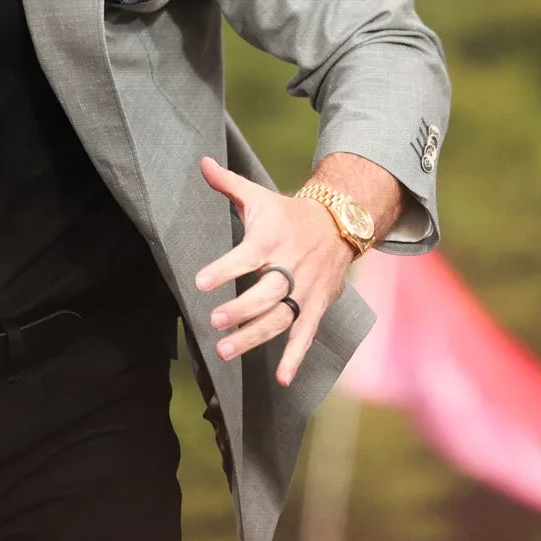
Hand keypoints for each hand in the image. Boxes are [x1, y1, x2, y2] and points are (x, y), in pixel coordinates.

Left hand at [194, 156, 354, 386]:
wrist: (341, 222)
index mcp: (271, 239)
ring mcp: (305, 290)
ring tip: (225, 351)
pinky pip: (306, 334)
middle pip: (267, 292)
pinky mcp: (316, 306)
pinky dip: (296, 357)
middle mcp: (290, 266)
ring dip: (255, 337)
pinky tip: (282, 379)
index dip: (224, 268)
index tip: (200, 281)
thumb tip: (200, 161)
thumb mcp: (258, 196)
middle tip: (214, 320)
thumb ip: (228, 183)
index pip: (246, 255)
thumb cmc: (288, 213)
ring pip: (281, 317)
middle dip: (241, 308)